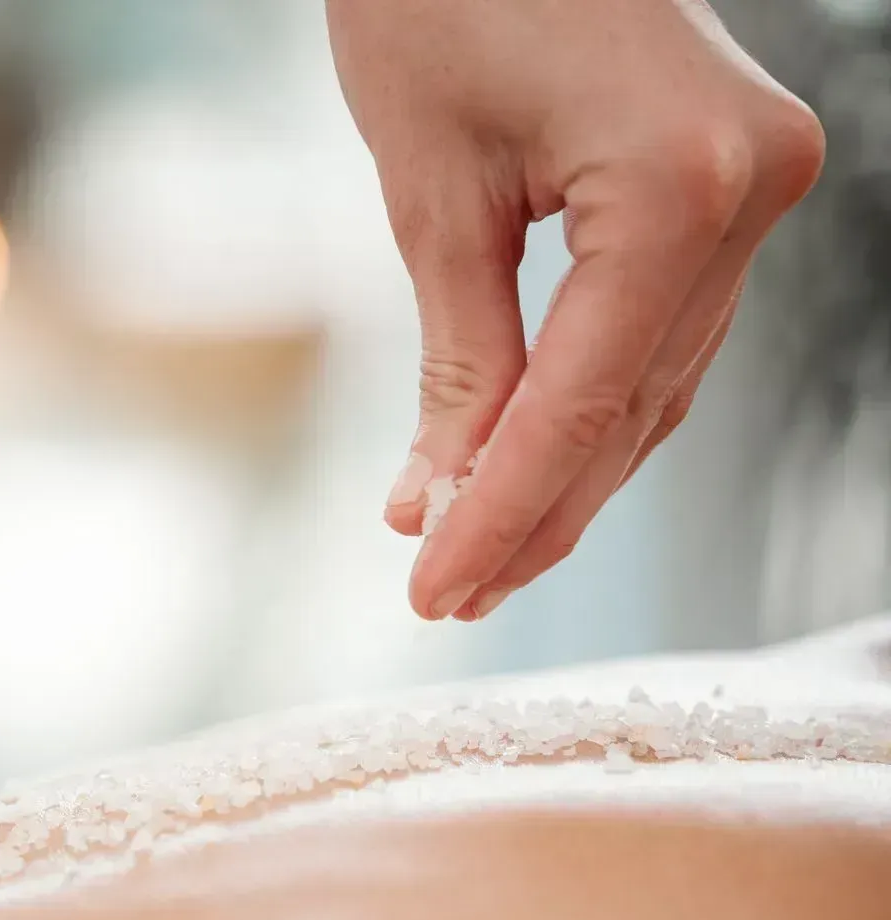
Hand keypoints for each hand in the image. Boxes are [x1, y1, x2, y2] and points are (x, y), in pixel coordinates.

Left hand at [330, 0, 824, 619]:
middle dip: (536, 510)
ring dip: (569, 474)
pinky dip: (594, 403)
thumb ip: (459, 357)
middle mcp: (750, 189)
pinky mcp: (730, 181)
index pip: (582, 404)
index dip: (504, 512)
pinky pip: (663, 330)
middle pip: (633, 407)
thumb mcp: (431, 193)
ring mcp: (755, 184)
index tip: (435, 591)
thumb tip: (442, 498)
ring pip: (656, 382)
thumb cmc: (438, 0)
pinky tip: (531, 467)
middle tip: (448, 593)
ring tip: (476, 555)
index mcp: (681, 184)